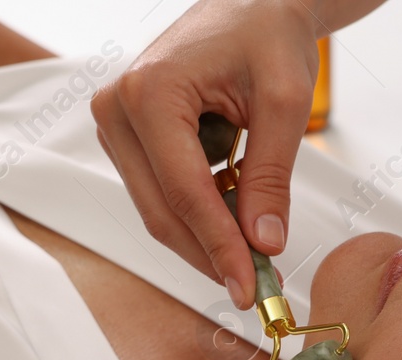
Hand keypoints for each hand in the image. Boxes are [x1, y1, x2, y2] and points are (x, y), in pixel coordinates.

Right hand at [91, 0, 320, 307]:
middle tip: (257, 290)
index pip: (185, 193)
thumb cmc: (267, 34)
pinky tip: (238, 224)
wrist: (253, 6)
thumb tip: (264, 243)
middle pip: (162, 212)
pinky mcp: (130, 139)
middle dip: (211, 255)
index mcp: (149, 91)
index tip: (251, 288)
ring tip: (256, 260)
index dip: (219, 248)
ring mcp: (118, 126)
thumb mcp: (283, 101)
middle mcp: (118, 109)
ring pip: (159, 211)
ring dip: (206, 241)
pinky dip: (201, 218)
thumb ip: (271, 175)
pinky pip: (162, 196)